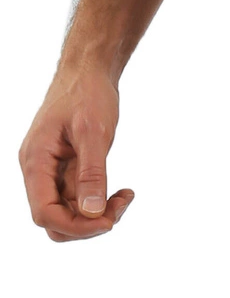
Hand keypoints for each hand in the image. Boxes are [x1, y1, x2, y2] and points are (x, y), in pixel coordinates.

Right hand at [19, 69, 133, 241]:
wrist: (88, 71)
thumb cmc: (87, 93)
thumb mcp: (94, 133)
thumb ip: (91, 173)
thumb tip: (91, 213)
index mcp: (35, 162)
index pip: (44, 213)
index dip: (76, 226)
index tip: (109, 220)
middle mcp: (38, 171)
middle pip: (54, 220)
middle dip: (87, 224)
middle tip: (121, 206)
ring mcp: (51, 172)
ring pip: (68, 213)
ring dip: (97, 214)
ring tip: (125, 197)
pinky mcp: (66, 170)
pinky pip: (79, 199)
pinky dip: (100, 201)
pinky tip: (122, 191)